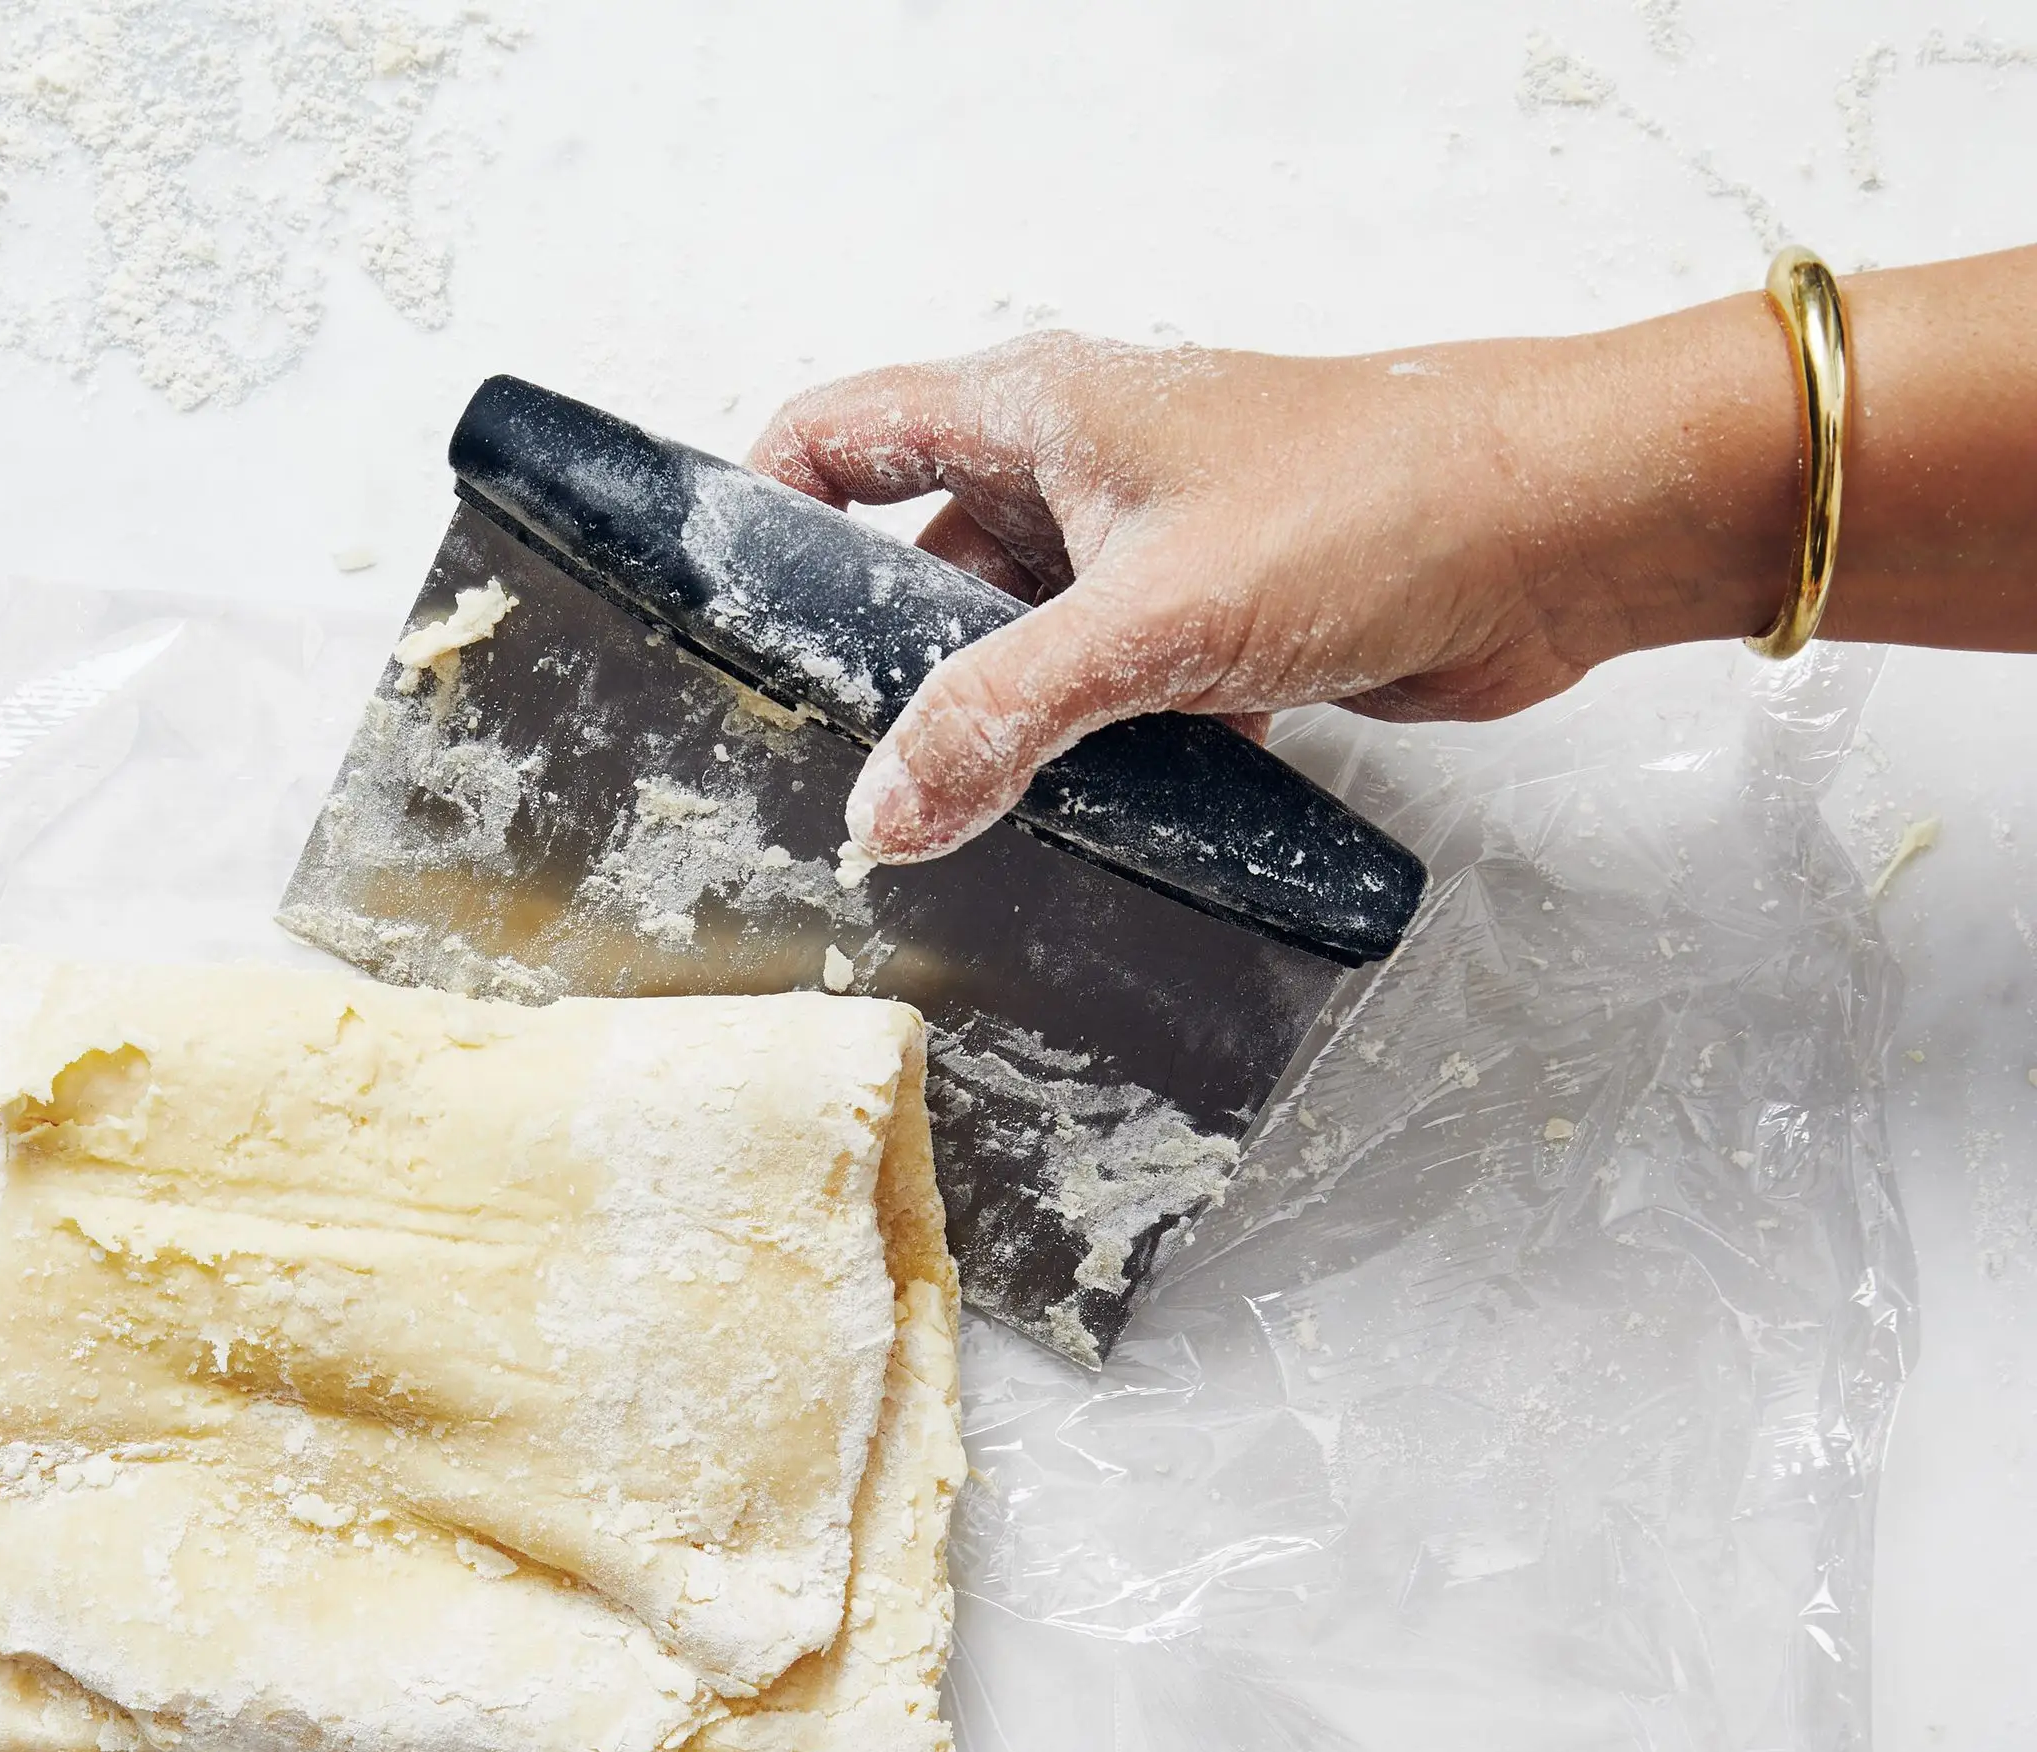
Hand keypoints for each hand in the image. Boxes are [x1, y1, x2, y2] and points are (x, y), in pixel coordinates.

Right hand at [749, 315, 1792, 862]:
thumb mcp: (1154, 617)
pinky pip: (1092, 695)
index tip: (714, 626)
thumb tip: (884, 813)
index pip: (835, 437)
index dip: (756, 514)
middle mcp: (1070, 472)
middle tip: (824, 766)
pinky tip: (1072, 815)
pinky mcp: (1199, 627)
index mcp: (1031, 412)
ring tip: (936, 814)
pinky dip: (1077, 751)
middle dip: (868, 660)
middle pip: (907, 560)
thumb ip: (1002, 715)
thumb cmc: (1380, 502)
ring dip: (982, 723)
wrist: (1562, 533)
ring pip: (1005, 644)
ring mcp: (1134, 551)